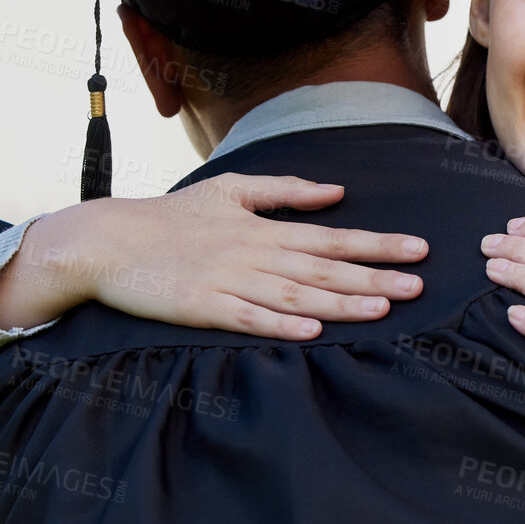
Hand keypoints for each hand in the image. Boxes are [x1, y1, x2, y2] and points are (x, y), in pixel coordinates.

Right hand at [0, 174, 427, 338]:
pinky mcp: (202, 308)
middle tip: (418, 285)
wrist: (106, 240)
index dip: (377, 244)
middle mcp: (254, 254)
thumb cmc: (170, 217)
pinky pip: (248, 320)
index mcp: (264, 228)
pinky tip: (312, 332)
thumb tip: (337, 192)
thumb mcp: (230, 190)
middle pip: (324, 269)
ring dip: (340, 303)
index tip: (417, 250)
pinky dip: (280, 326)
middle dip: (374, 277)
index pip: (333, 238)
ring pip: (295, 296)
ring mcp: (229, 283)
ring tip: (381, 310)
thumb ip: (286, 191)